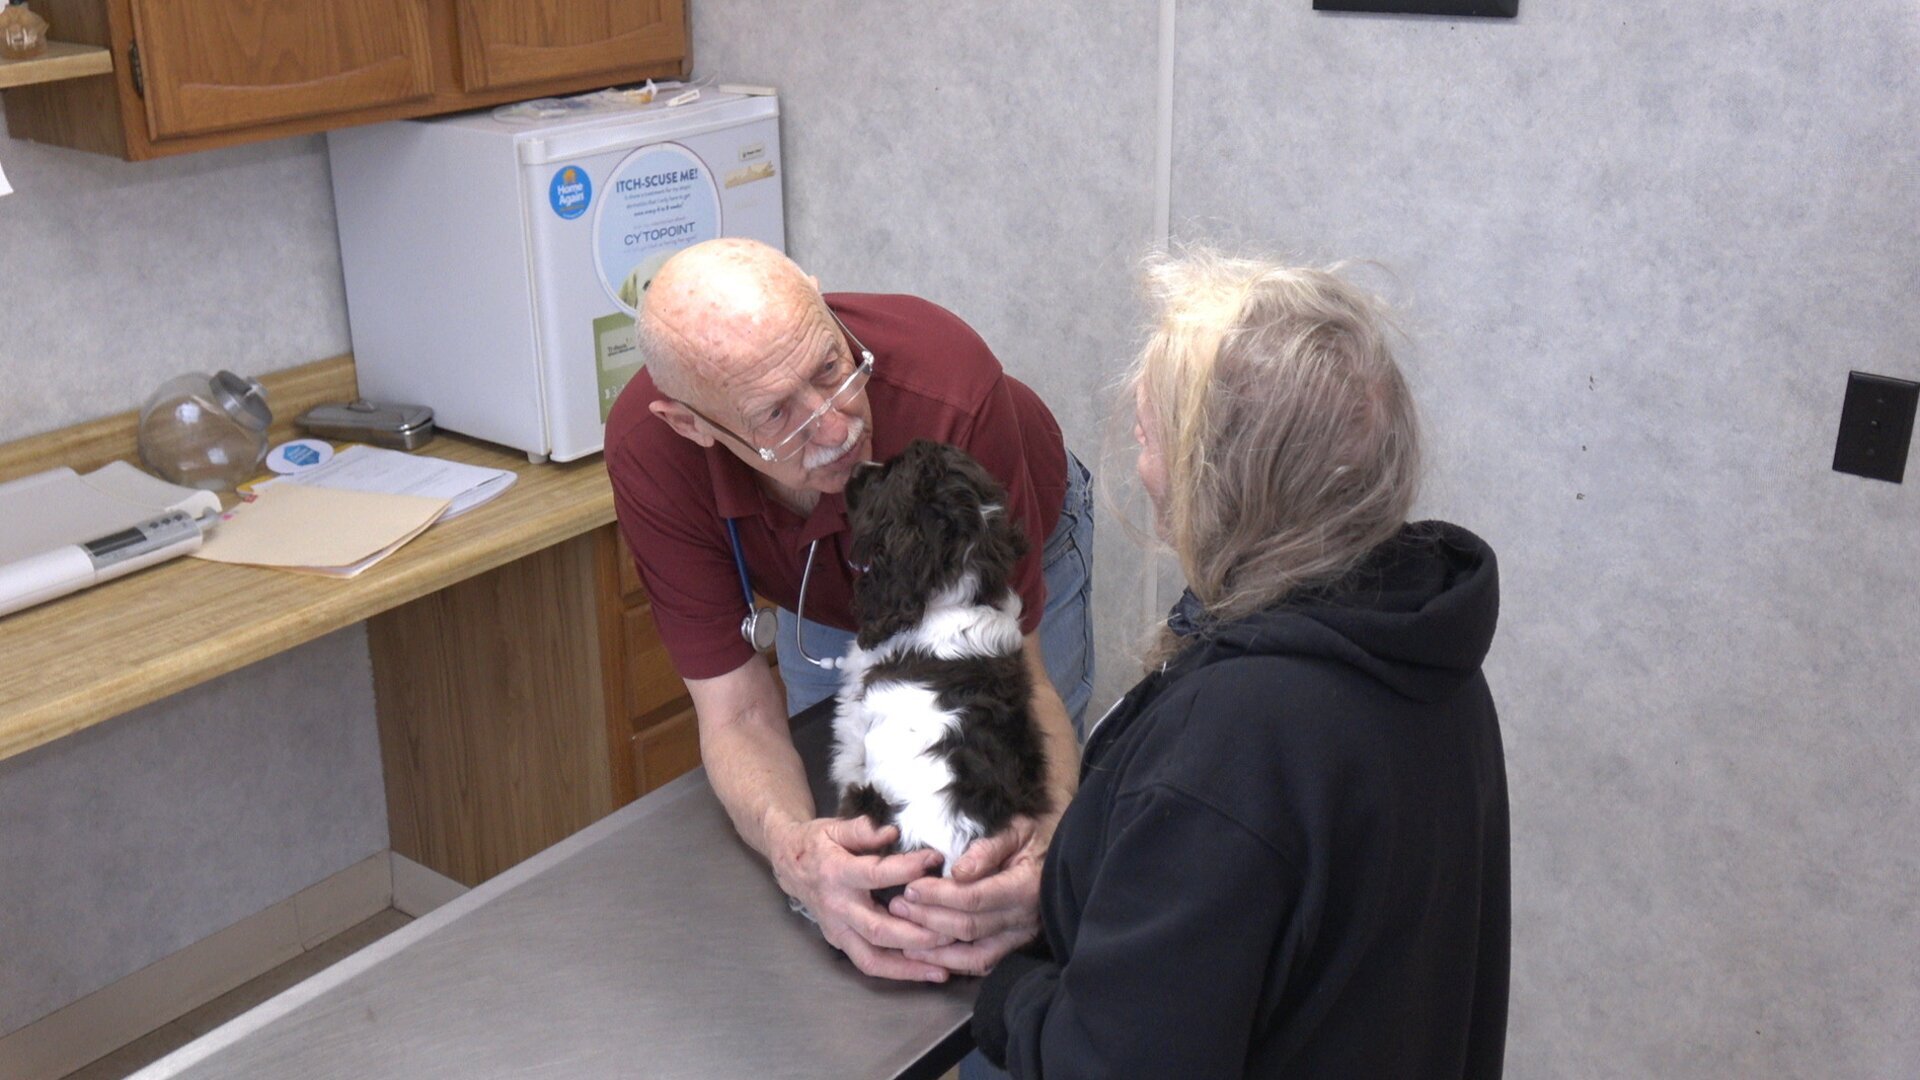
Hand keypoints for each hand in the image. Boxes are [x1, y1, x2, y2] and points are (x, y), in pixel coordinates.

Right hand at [770, 815, 954, 981]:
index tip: (935, 860)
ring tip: (944, 966)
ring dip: (910, 965)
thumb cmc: (816, 844)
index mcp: (836, 873)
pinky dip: (899, 972)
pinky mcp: (841, 942)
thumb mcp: (834, 827)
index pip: (876, 875)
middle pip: (879, 929)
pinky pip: (870, 963)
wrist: (788, 864)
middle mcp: (837, 907)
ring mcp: (838, 930)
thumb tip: (890, 834)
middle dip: (917, 934)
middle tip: (951, 930)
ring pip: (874, 957)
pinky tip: (927, 971)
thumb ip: (862, 830)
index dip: (907, 869)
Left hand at [892, 815, 1046, 975]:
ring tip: (904, 940)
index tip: (911, 887)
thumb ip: (988, 848)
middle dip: (928, 919)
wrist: (1064, 857)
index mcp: (1025, 886)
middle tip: (898, 907)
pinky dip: (954, 964)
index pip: (974, 898)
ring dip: (935, 950)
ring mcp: (1020, 937)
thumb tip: (959, 871)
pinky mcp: (1014, 947)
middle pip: (968, 926)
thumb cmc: (1034, 838)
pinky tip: (928, 956)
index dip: (939, 896)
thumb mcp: (1016, 829)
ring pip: (973, 954)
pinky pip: (982, 963)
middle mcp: (1024, 918)